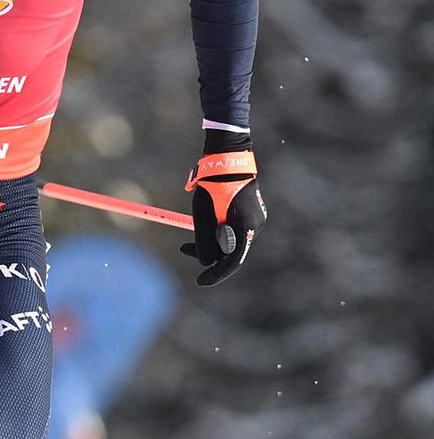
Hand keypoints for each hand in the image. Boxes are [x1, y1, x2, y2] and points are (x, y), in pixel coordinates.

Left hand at [181, 135, 265, 286]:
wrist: (226, 157)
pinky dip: (218, 229)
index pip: (232, 262)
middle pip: (231, 251)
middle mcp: (255, 225)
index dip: (216, 274)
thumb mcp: (202, 216)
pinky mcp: (252, 210)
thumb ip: (203, 241)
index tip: (200, 282)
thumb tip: (205, 263)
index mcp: (245, 228)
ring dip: (211, 239)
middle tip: (183, 249)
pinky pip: (233, 227)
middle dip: (207, 253)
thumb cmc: (212, 185)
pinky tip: (206, 217)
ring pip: (231, 239)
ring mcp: (256, 217)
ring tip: (189, 226)